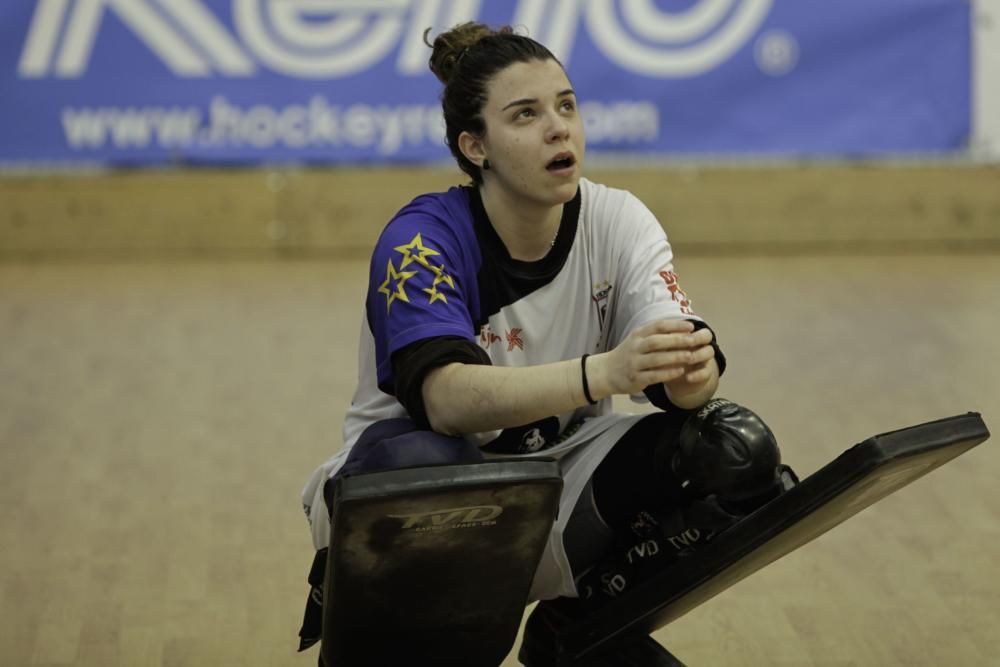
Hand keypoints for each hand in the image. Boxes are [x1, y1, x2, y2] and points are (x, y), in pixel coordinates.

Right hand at [588, 320, 714, 397]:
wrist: (606, 372)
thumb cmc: (628, 354)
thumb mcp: (638, 340)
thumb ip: (656, 335)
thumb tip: (683, 328)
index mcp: (638, 335)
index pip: (657, 326)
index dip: (675, 325)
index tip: (691, 326)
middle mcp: (635, 347)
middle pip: (657, 341)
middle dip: (677, 340)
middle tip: (694, 341)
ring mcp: (634, 363)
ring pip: (656, 359)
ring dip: (674, 357)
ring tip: (690, 356)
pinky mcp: (635, 379)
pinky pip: (654, 375)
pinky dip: (668, 373)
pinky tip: (680, 371)